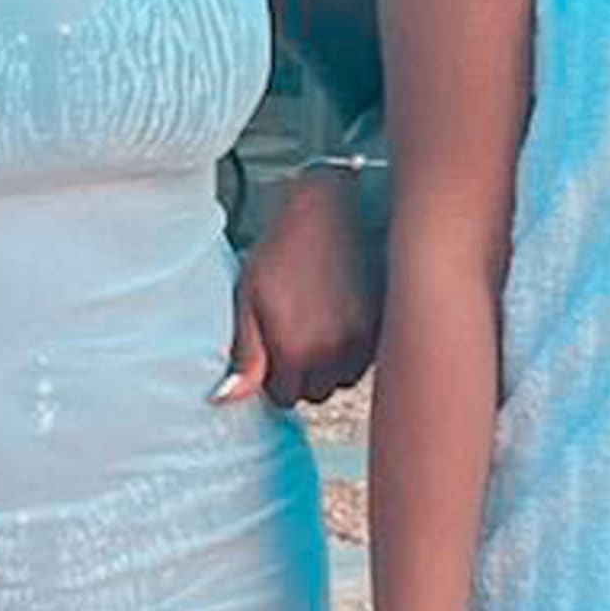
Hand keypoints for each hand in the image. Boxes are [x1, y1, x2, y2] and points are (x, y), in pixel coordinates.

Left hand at [216, 165, 381, 409]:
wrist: (328, 210)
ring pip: (343, 380)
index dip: (275, 376)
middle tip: (298, 331)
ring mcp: (363, 343)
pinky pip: (367, 361)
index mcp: (295, 352)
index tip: (275, 347)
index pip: (284, 398)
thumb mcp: (249, 299)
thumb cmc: (282, 250)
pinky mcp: (385, 327)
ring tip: (321, 323)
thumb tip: (224, 400)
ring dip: (332, 364)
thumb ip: (244, 356)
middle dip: (304, 373)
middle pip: (315, 393)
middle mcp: (332, 355)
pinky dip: (355, 350)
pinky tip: (343, 317)